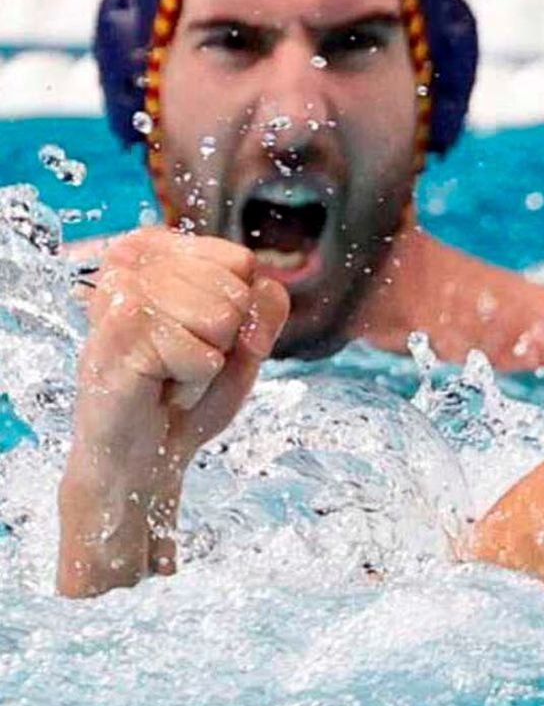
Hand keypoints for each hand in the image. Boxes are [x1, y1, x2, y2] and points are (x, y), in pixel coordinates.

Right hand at [57, 228, 288, 596]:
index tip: (204, 333)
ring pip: (220, 317)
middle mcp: (131, 265)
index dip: (241, 306)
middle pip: (234, 289)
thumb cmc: (189, 390)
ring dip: (208, 358)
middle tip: (184, 358)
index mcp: (157, 253)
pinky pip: (200, 353)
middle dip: (226, 336)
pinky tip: (159, 386)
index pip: (239, 259)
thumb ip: (265, 305)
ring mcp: (119, 295)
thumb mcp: (244, 341)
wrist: (145, 452)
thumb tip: (261, 288)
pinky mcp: (115, 335)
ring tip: (171, 371)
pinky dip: (194, 379)